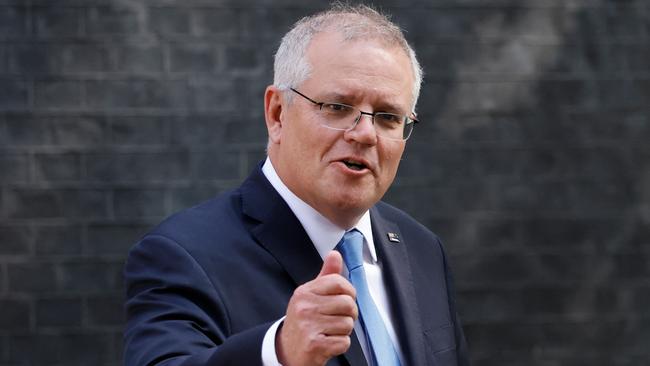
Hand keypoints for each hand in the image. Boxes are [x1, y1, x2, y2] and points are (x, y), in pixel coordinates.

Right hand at [276, 251, 357, 365]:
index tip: (345, 299)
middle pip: (347, 303)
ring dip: (344, 331)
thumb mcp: (311, 295)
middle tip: (338, 319)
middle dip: (349, 314)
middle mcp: (304, 307)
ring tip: (330, 331)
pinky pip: (344, 341)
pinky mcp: (314, 344)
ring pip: (347, 324)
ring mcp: (308, 326)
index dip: (349, 292)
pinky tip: (328, 342)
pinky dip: (340, 345)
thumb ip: (326, 275)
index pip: (338, 282)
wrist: (287, 350)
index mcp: (304, 292)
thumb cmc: (304, 321)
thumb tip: (335, 254)